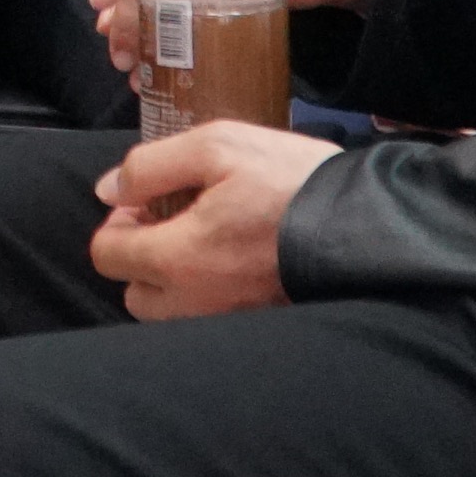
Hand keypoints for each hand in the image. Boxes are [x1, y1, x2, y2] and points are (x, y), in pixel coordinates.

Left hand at [87, 119, 333, 317]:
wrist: (368, 227)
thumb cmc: (292, 182)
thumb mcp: (218, 146)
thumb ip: (150, 166)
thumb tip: (110, 190)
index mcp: (178, 259)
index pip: (107, 255)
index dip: (119, 222)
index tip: (148, 203)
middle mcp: (196, 304)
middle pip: (135, 293)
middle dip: (142, 258)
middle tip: (175, 222)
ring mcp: (228, 324)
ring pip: (171, 314)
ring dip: (173, 282)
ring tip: (206, 243)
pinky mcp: (258, 330)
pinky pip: (209, 322)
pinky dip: (209, 297)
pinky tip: (234, 264)